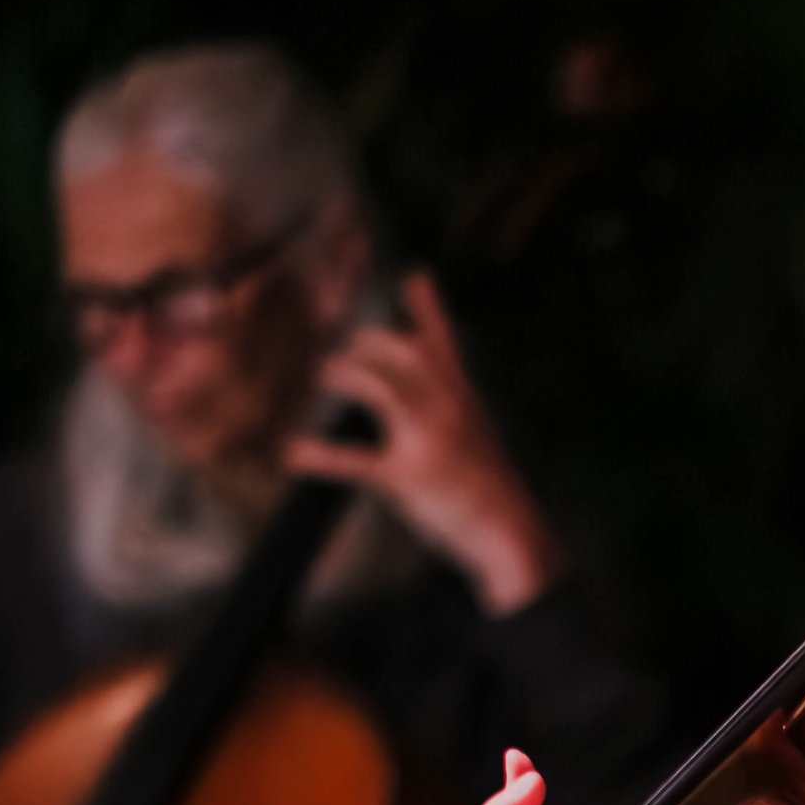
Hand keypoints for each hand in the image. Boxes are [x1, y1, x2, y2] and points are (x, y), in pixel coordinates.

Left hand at [288, 270, 566, 616]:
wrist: (512, 529)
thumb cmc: (490, 485)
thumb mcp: (476, 432)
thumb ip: (452, 404)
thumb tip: (424, 385)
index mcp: (460, 397)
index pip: (442, 342)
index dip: (427, 308)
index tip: (413, 276)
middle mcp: (446, 408)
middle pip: (403, 353)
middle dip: (367, 346)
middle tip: (342, 358)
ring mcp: (427, 439)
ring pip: (381, 387)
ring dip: (347, 376)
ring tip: (325, 378)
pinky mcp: (407, 476)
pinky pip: (356, 461)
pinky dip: (319, 456)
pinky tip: (292, 453)